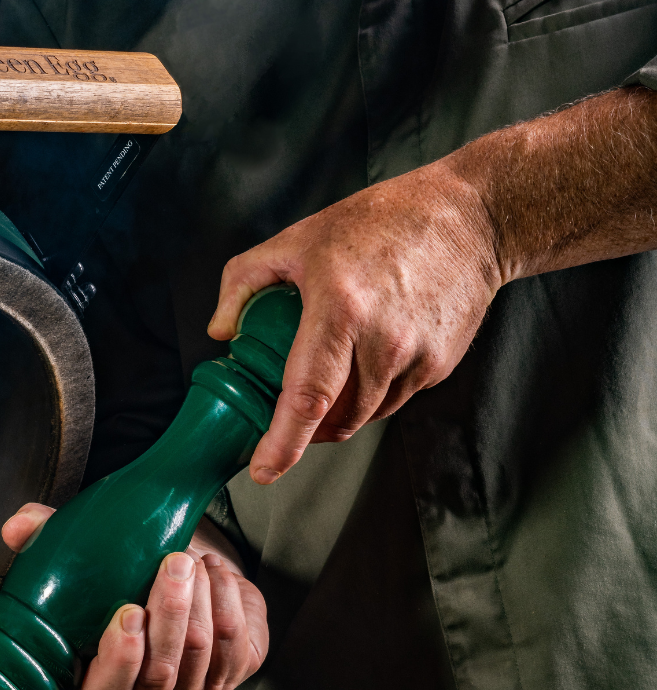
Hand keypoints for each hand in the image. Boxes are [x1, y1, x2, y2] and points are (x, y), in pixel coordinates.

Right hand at [2, 504, 266, 689]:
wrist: (183, 574)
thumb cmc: (124, 575)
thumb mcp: (83, 558)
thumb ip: (45, 541)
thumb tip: (16, 527)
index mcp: (100, 682)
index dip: (120, 659)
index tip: (128, 612)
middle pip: (163, 669)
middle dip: (171, 611)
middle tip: (175, 561)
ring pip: (201, 652)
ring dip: (201, 599)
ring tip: (193, 559)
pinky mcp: (233, 673)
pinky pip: (237, 644)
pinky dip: (229, 600)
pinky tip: (216, 573)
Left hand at [209, 87, 656, 484]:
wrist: (469, 218)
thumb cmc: (379, 223)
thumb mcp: (296, 238)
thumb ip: (243, 282)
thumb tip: (221, 334)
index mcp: (340, 308)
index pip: (307, 395)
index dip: (283, 442)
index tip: (263, 471)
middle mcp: (383, 340)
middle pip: (336, 418)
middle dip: (306, 430)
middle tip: (285, 417)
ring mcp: (416, 357)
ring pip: (365, 414)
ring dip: (338, 412)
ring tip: (328, 373)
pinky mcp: (439, 365)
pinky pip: (393, 398)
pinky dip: (369, 392)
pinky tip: (366, 357)